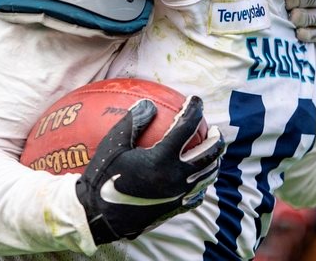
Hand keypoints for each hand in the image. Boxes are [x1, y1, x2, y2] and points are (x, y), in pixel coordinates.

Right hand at [75, 97, 224, 244]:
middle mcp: (177, 177)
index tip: (195, 100)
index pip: (187, 127)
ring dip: (214, 160)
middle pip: (209, 153)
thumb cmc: (103, 177)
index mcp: (163, 158)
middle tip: (213, 128)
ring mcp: (179, 194)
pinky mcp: (176, 208)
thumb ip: (133, 122)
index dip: (194, 109)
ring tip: (211, 150)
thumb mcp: (114, 144)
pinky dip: (202, 182)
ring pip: (208, 175)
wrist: (99, 216)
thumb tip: (149, 103)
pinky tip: (198, 178)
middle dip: (215, 137)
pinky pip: (197, 194)